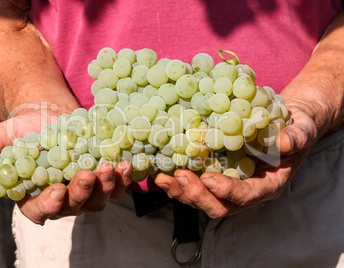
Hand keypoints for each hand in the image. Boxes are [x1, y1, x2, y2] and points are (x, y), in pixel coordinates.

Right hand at [0, 110, 132, 224]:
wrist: (51, 113)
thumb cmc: (24, 128)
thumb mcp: (2, 137)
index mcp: (37, 196)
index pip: (41, 211)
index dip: (49, 205)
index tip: (55, 191)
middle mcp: (64, 198)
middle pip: (75, 207)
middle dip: (82, 193)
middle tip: (86, 176)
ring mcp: (87, 189)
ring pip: (99, 198)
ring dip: (106, 186)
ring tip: (109, 168)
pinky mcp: (104, 176)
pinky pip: (116, 183)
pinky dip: (123, 176)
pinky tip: (126, 163)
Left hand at [155, 99, 317, 217]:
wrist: (285, 125)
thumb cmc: (296, 129)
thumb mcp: (302, 130)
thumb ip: (297, 137)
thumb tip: (285, 142)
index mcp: (268, 184)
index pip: (248, 195)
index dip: (228, 191)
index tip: (209, 178)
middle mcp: (246, 191)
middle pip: (220, 205)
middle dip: (198, 195)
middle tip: (180, 176)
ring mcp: (229, 186)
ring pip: (204, 200)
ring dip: (182, 192)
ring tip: (163, 179)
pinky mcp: (216, 176)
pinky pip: (196, 186)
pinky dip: (179, 183)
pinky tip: (162, 173)